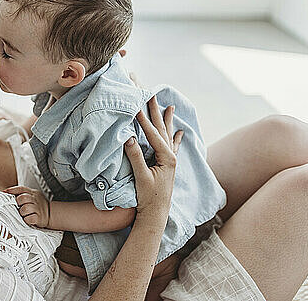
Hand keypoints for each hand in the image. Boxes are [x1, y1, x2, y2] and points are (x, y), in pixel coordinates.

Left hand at [4, 186, 49, 227]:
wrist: (50, 213)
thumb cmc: (37, 205)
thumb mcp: (32, 196)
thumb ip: (21, 193)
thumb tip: (6, 192)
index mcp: (32, 193)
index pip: (21, 189)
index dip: (12, 190)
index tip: (5, 192)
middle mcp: (35, 199)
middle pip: (22, 198)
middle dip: (18, 203)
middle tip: (19, 207)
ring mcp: (37, 208)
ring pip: (24, 209)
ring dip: (22, 212)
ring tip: (24, 214)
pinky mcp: (39, 218)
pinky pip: (29, 218)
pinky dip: (26, 220)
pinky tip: (28, 219)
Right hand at [125, 96, 182, 216]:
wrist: (157, 214)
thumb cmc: (148, 198)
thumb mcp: (141, 177)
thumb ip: (135, 157)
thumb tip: (128, 137)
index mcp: (166, 157)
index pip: (152, 133)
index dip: (143, 118)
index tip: (135, 103)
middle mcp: (171, 156)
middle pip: (162, 128)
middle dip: (156, 110)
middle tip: (152, 93)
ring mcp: (170, 161)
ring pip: (167, 134)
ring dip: (167, 119)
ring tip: (169, 106)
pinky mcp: (167, 165)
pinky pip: (172, 146)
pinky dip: (174, 136)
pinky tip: (179, 131)